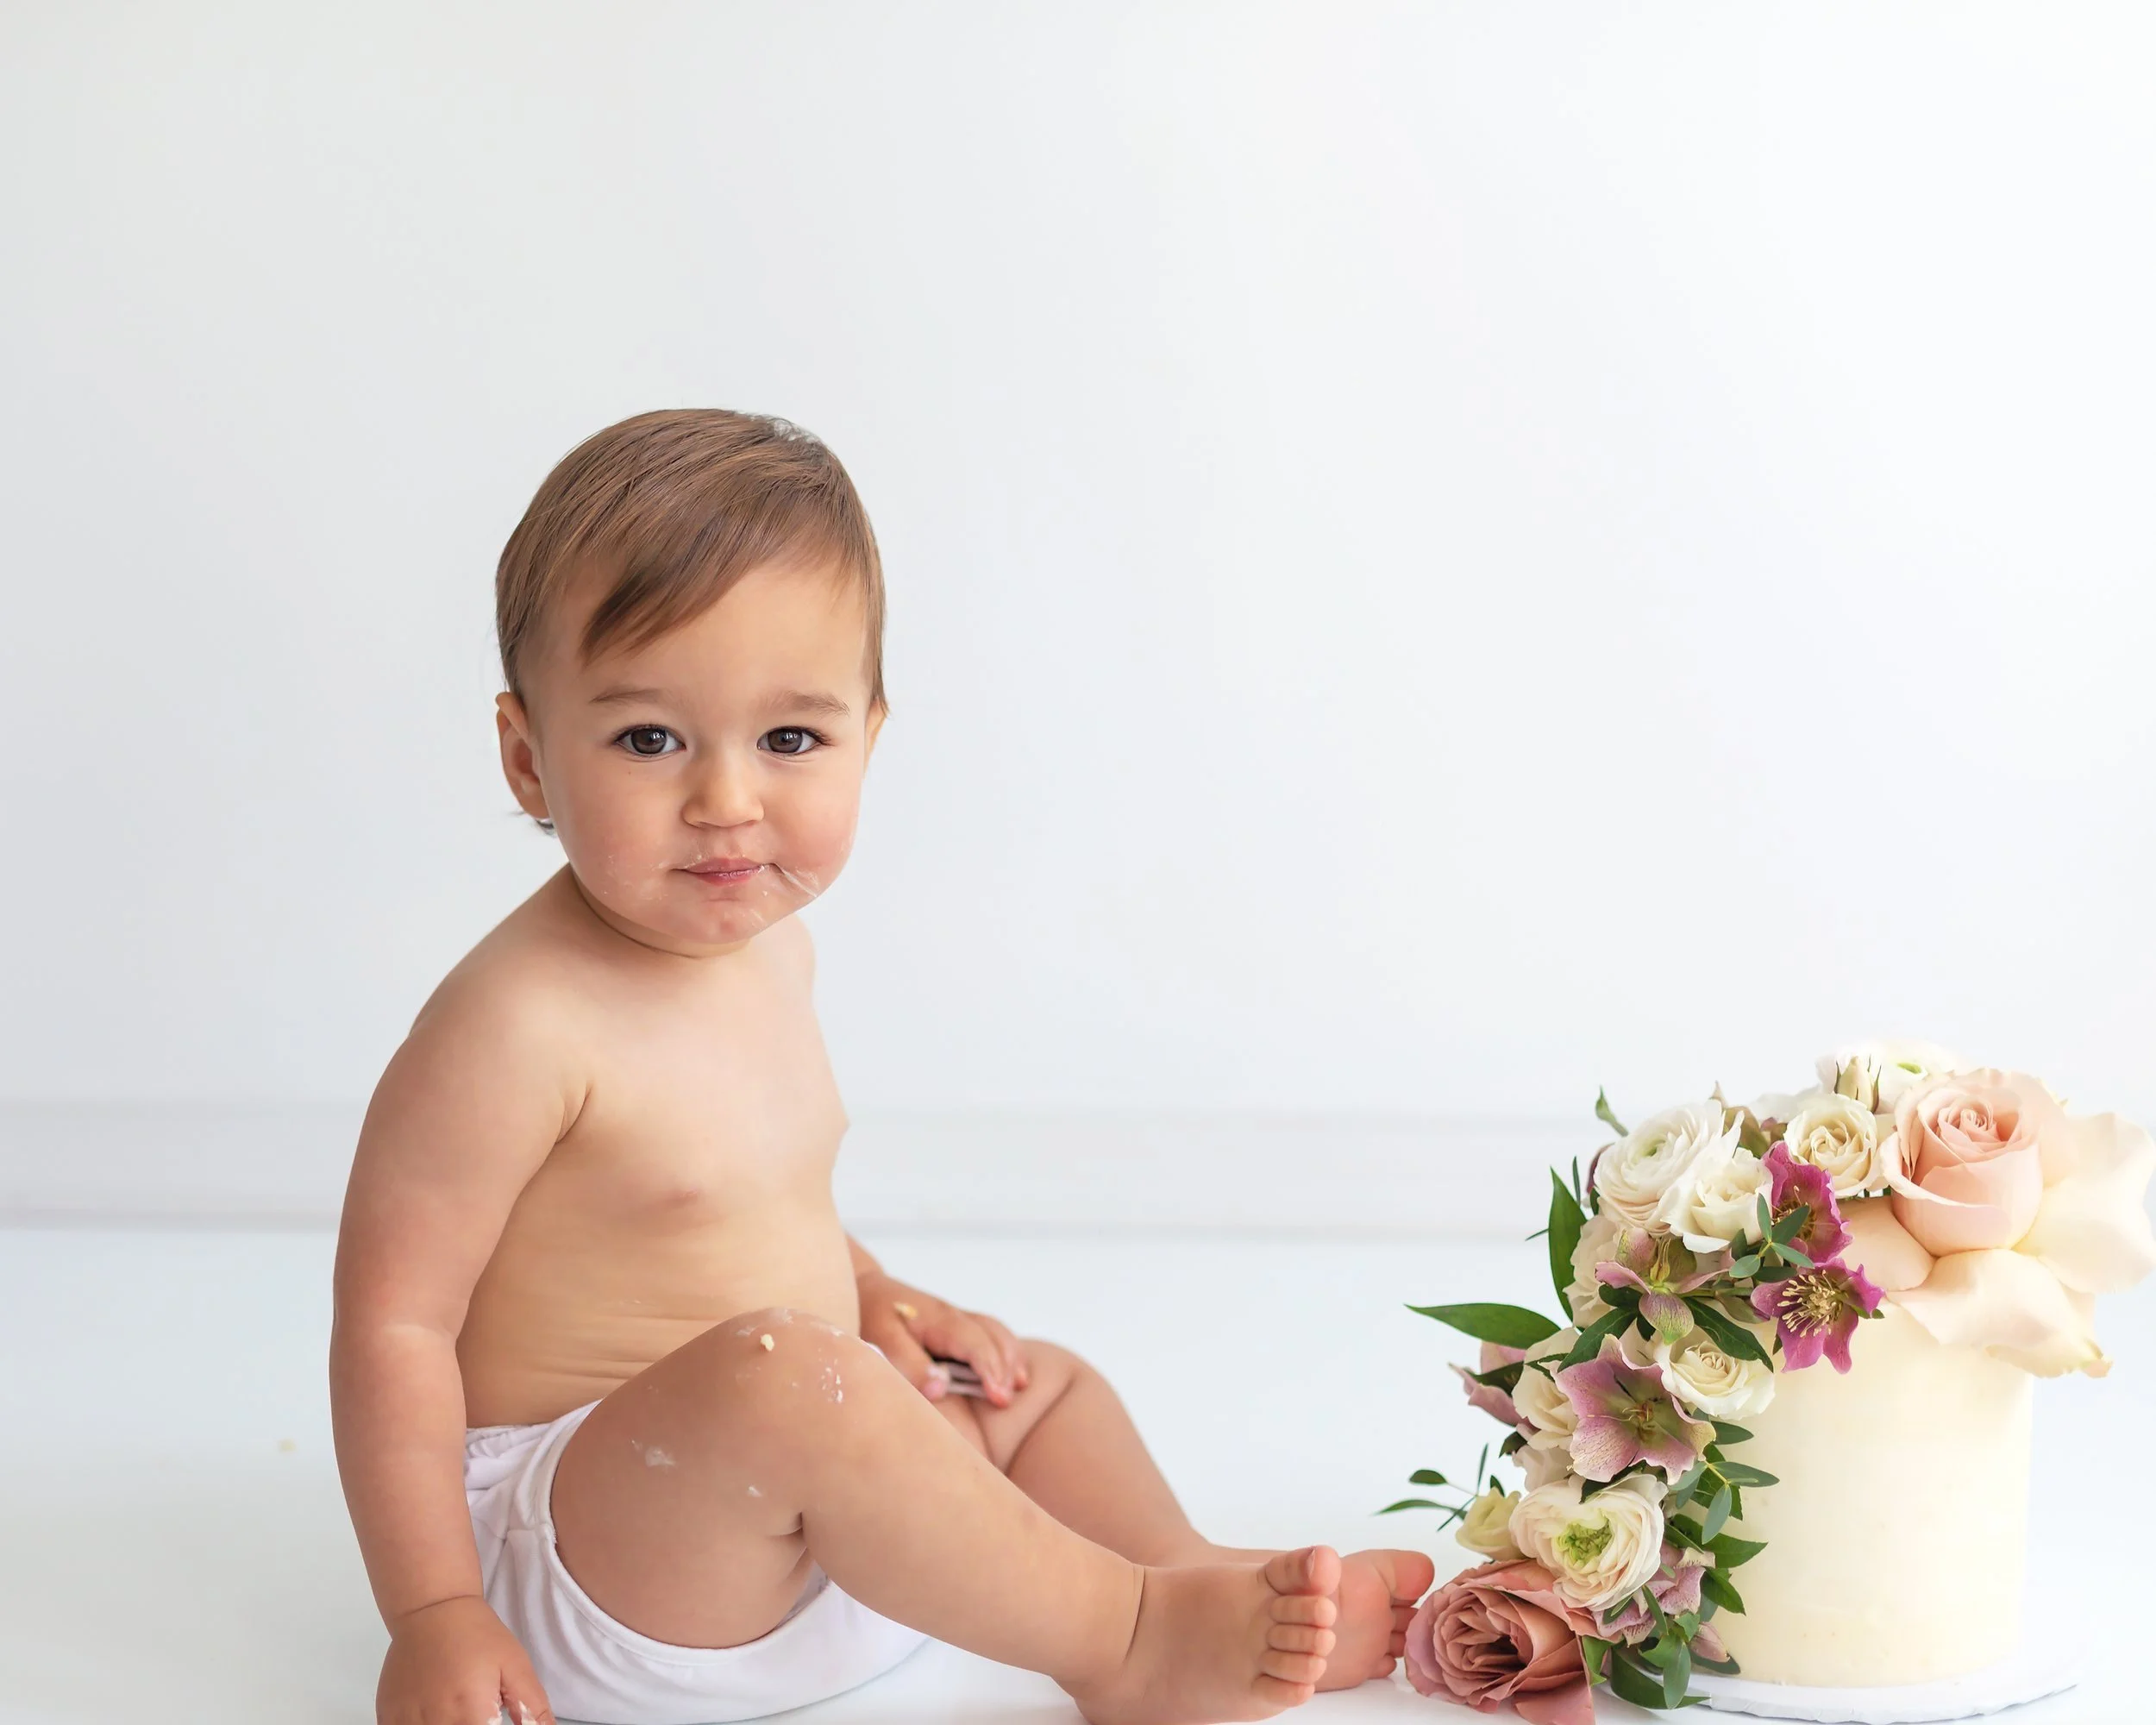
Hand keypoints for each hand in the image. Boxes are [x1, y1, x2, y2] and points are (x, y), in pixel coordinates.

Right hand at [377, 1594, 551, 1724]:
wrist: (431, 1609)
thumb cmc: (477, 1635)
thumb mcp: (515, 1666)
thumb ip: (530, 1707)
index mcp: (471, 1713)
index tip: (493, 1719)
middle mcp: (436, 1721)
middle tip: (478, 1712)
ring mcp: (406, 1720)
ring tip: (458, 1709)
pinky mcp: (388, 1715)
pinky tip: (435, 1712)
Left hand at [856, 1269, 1030, 1407]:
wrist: (865, 1290)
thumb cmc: (871, 1315)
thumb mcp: (881, 1340)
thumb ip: (909, 1364)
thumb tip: (941, 1389)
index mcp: (938, 1319)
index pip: (975, 1343)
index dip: (990, 1370)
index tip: (999, 1397)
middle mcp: (954, 1316)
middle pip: (993, 1336)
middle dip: (1005, 1368)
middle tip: (1006, 1400)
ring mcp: (957, 1319)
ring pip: (996, 1332)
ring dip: (1011, 1358)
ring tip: (1017, 1387)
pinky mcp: (956, 1326)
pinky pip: (991, 1333)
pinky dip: (1006, 1351)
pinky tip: (1010, 1373)